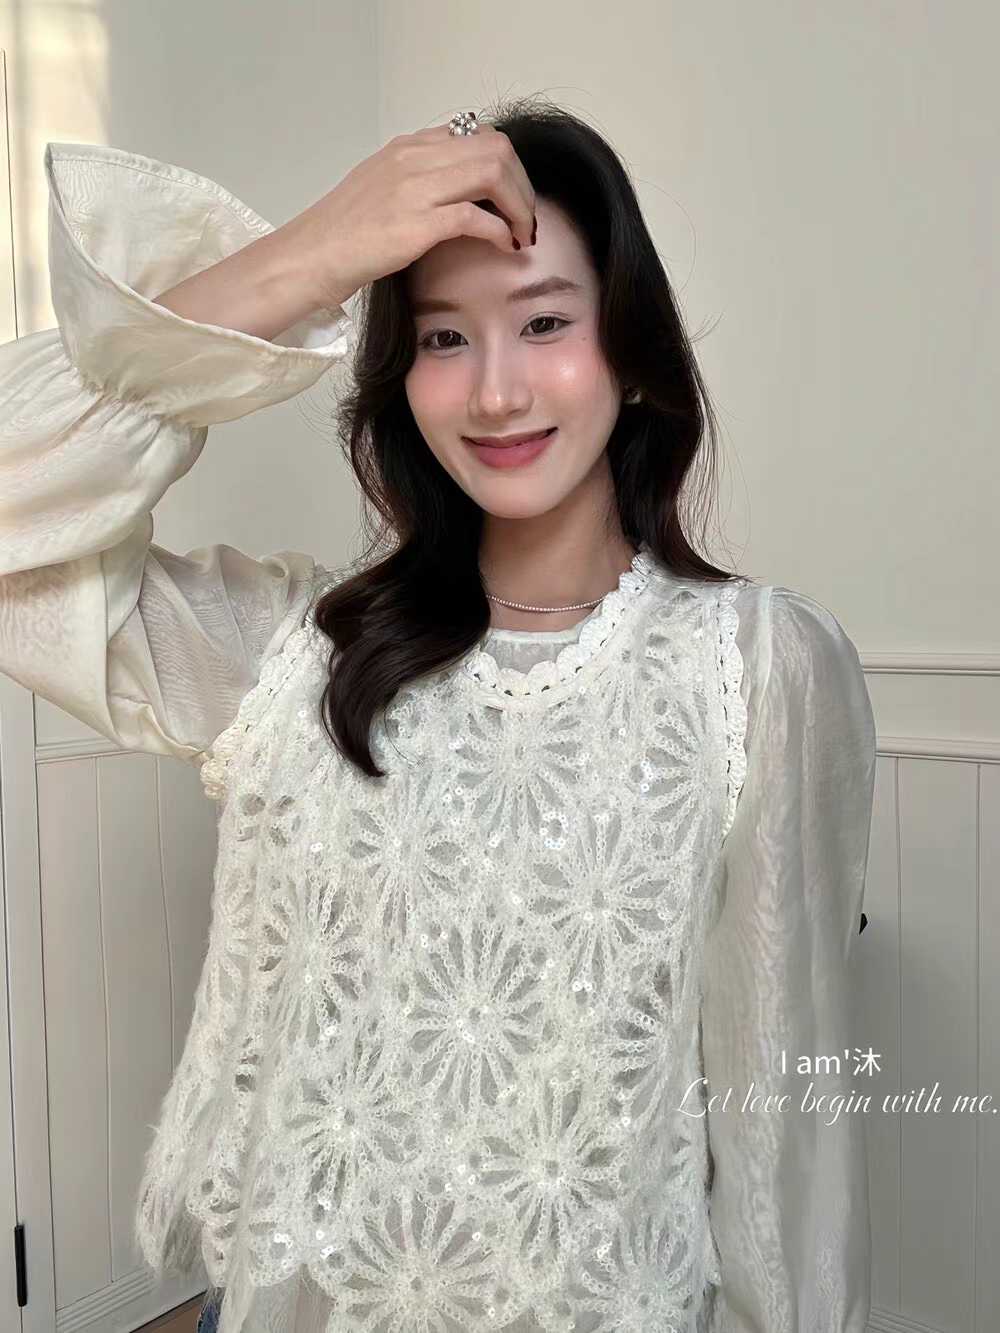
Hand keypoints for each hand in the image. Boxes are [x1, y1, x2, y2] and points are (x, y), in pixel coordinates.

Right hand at [273, 120, 536, 310]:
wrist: (310, 257)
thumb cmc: (342, 234)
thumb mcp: (380, 189)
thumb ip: (416, 179)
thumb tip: (455, 189)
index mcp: (408, 147)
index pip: (477, 134)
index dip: (508, 165)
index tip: (514, 196)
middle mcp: (414, 159)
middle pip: (496, 148)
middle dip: (523, 184)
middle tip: (526, 218)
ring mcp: (415, 188)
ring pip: (493, 173)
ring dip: (519, 206)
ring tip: (522, 233)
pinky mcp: (416, 224)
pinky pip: (475, 216)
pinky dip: (500, 230)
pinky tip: (504, 246)